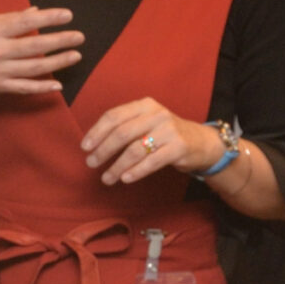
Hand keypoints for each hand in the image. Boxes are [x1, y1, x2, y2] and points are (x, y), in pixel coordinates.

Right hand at [0, 7, 81, 101]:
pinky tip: (58, 85)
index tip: (68, 15)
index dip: (49, 19)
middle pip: (35, 46)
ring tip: (75, 55)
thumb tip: (35, 12)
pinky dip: (42, 87)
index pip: (25, 22)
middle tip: (79, 37)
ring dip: (58, 62)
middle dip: (60, 40)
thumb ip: (7, 19)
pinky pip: (24, 88)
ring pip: (35, 68)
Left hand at [80, 97, 222, 186]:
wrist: (200, 141)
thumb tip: (92, 144)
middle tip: (91, 163)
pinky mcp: (179, 147)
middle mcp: (157, 114)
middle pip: (122, 133)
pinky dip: (136, 171)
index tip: (84, 147)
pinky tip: (125, 178)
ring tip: (106, 178)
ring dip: (117, 166)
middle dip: (103, 150)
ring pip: (135, 150)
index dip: (96, 132)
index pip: (114, 116)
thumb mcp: (145, 122)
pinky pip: (152, 161)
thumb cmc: (163, 133)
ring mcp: (169, 130)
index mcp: (144, 105)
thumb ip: (123, 126)